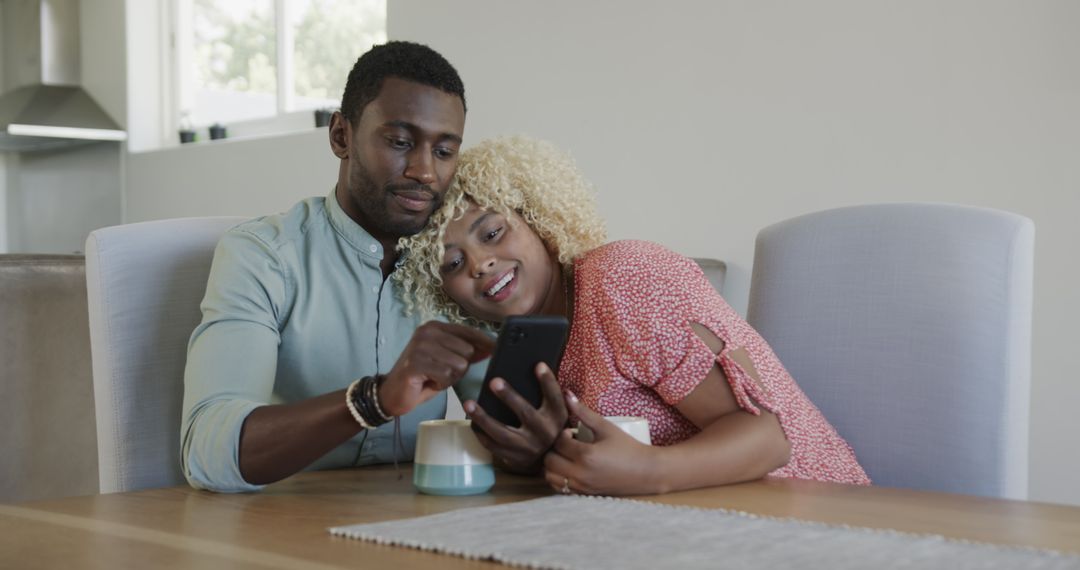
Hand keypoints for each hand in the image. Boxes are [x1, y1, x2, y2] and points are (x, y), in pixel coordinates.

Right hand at [378, 321, 493, 416]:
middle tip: (441, 372)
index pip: (469, 332)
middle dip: (460, 368)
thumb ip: (466, 352)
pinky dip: (441, 384)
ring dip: (450, 377)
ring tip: (433, 377)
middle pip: (468, 351)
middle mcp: (427, 332)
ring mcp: (420, 346)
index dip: (485, 343)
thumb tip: (490, 347)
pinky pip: (446, 375)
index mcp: (435, 327)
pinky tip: (428, 382)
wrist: (391, 394)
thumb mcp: (447, 361)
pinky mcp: (416, 363)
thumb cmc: (422, 377)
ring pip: (459, 364)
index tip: (496, 350)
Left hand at [463, 362, 567, 473]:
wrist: (548, 460)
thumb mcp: (557, 412)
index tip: (538, 365)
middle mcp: (544, 434)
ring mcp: (527, 448)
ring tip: (469, 403)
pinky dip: (480, 433)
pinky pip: (492, 445)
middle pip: (526, 414)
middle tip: (494, 381)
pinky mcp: (513, 458)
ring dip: (484, 418)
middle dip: (509, 397)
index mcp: (557, 418)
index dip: (548, 381)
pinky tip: (471, 421)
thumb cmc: (548, 427)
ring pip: (503, 433)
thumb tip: (541, 367)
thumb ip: (552, 394)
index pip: (555, 397)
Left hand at [543, 391, 659, 495]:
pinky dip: (558, 477)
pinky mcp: (583, 494)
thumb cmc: (627, 447)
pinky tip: (568, 468)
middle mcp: (580, 474)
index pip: (558, 443)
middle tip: (566, 444)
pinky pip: (560, 487)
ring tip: (565, 456)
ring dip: (552, 464)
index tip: (571, 433)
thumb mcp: (606, 428)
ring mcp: (581, 487)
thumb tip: (567, 394)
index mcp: (586, 455)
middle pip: (549, 460)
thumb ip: (584, 412)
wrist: (645, 472)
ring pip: (550, 476)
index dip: (562, 435)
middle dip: (554, 449)